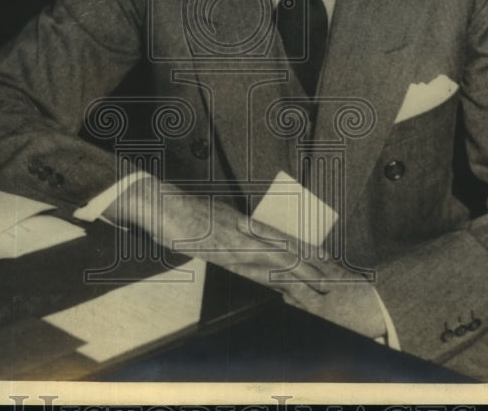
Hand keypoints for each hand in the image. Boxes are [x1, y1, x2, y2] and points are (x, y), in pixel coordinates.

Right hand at [106, 178, 386, 339]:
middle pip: (281, 247)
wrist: (154, 201)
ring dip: (297, 271)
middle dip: (308, 263)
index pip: (276, 235)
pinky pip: (250, 264)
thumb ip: (223, 229)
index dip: (301, 248)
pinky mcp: (218, 247)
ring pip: (272, 257)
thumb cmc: (174, 209)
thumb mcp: (205, 217)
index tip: (323, 258)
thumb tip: (238, 241)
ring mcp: (230, 238)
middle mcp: (240, 228)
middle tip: (334, 275)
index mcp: (237, 220)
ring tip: (320, 282)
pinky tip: (284, 284)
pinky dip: (270, 275)